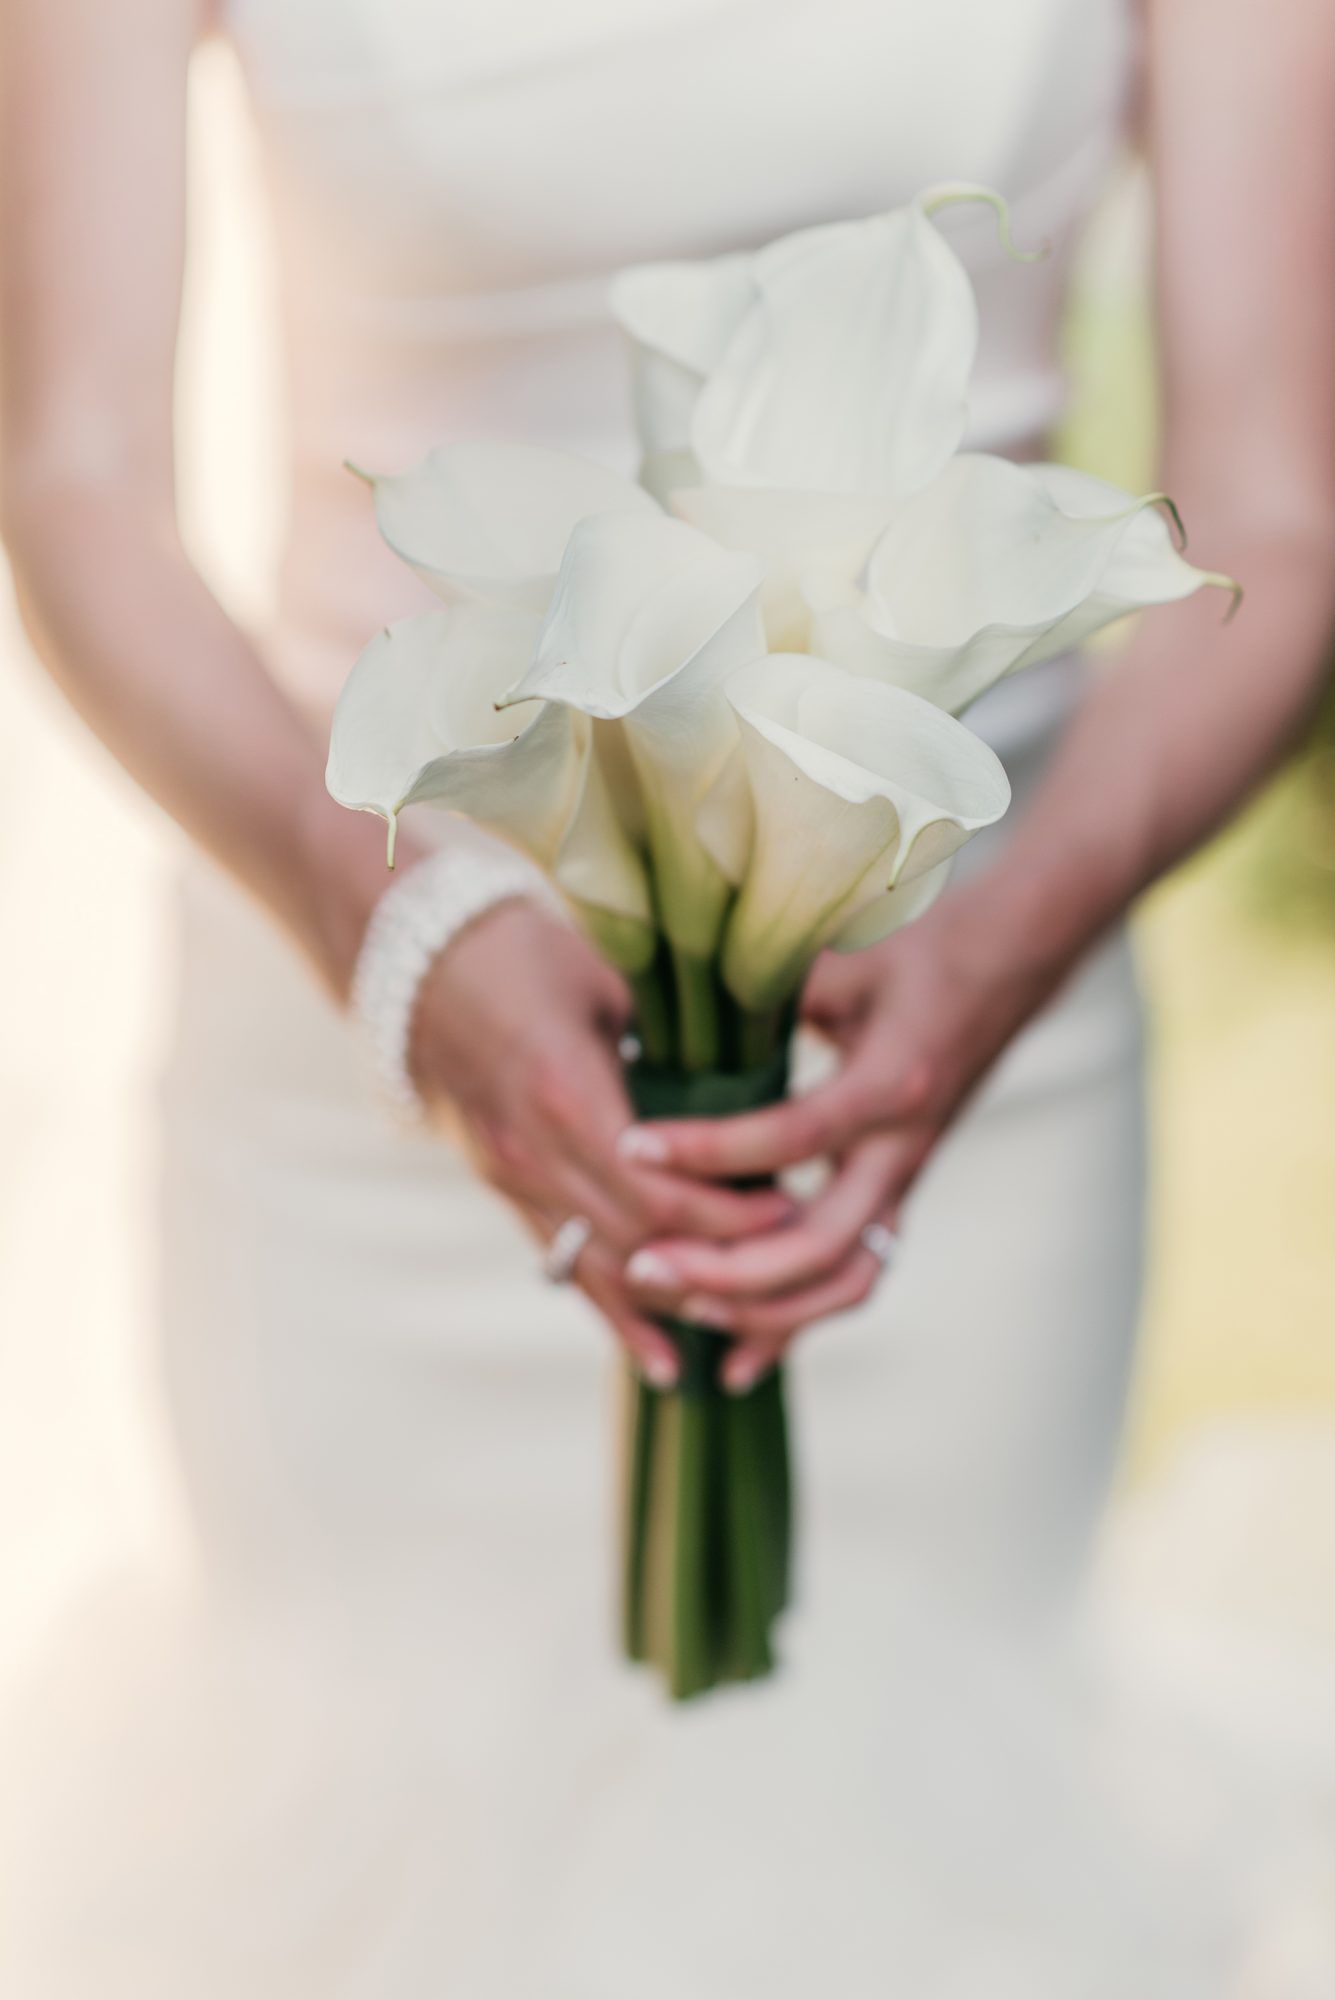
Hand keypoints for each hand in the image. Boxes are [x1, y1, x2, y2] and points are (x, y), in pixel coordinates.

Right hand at [409, 898, 793, 1384]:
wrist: (411, 959)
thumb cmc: (522, 948)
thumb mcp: (608, 979)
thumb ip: (673, 1036)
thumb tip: (761, 1073)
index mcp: (565, 1092)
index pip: (662, 1188)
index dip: (731, 1212)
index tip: (792, 1206)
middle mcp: (531, 1151)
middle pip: (639, 1237)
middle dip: (720, 1254)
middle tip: (789, 1253)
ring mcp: (508, 1178)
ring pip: (603, 1270)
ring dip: (677, 1299)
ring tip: (750, 1323)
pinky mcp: (498, 1188)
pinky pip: (563, 1266)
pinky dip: (619, 1316)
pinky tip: (666, 1364)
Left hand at [617, 893, 1064, 1389]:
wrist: (1012, 963)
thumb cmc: (920, 948)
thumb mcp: (845, 958)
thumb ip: (770, 986)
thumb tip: (671, 997)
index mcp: (890, 1084)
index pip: (790, 1135)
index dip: (707, 1148)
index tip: (629, 1145)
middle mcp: (902, 1148)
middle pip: (817, 1243)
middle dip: (726, 1268)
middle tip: (643, 1266)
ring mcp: (904, 1180)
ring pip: (841, 1282)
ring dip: (760, 1309)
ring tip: (679, 1307)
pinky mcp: (898, 1195)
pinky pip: (849, 1280)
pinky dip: (794, 1323)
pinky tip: (736, 1360)